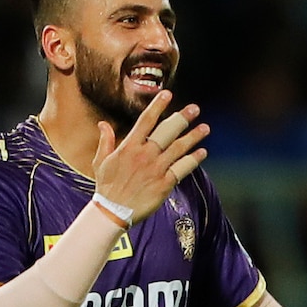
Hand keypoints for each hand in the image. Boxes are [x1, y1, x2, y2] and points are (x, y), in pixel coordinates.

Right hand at [92, 90, 208, 222]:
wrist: (113, 212)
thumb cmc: (107, 187)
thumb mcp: (101, 161)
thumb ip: (105, 140)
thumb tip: (102, 124)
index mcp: (129, 147)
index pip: (146, 120)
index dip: (158, 106)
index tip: (168, 94)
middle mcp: (145, 155)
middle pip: (167, 131)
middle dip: (182, 118)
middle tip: (195, 108)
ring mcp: (156, 169)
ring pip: (179, 148)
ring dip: (194, 137)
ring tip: (205, 128)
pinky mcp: (165, 183)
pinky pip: (182, 168)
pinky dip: (193, 159)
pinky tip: (202, 152)